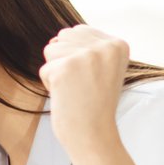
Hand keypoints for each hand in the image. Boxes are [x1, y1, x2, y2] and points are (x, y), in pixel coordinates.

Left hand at [40, 24, 129, 158]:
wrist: (94, 133)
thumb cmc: (93, 101)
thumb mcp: (102, 67)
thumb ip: (89, 46)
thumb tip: (59, 36)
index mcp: (119, 44)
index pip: (78, 31)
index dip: (76, 55)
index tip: (91, 77)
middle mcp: (106, 47)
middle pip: (62, 38)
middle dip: (63, 60)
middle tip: (81, 84)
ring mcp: (87, 56)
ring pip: (51, 50)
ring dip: (56, 71)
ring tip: (74, 89)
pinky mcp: (66, 68)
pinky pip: (44, 69)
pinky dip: (49, 84)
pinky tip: (67, 96)